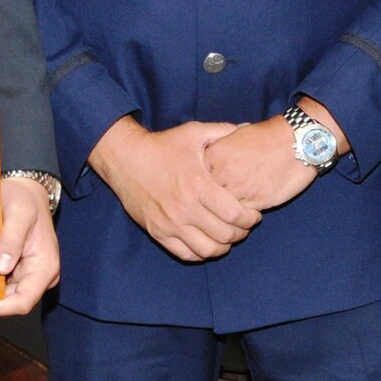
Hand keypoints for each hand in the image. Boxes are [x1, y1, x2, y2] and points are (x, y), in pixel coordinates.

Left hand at [0, 176, 59, 315]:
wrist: (26, 191)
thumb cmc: (24, 199)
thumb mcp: (19, 213)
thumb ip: (11, 239)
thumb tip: (2, 267)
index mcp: (45, 267)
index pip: (24, 301)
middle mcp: (39, 277)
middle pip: (11, 304)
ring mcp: (26, 276)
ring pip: (3, 299)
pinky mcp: (15, 272)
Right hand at [88, 117, 260, 261]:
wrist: (125, 158)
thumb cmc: (162, 145)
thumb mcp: (193, 132)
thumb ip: (223, 131)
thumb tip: (248, 126)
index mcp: (198, 184)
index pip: (234, 214)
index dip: (250, 219)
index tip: (254, 215)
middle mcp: (185, 207)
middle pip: (224, 235)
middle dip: (241, 233)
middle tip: (244, 227)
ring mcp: (170, 223)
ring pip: (206, 250)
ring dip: (223, 247)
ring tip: (228, 238)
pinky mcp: (157, 232)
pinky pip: (185, 254)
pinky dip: (201, 253)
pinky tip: (207, 243)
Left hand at [205, 117, 316, 211]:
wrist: (294, 141)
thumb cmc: (265, 138)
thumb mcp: (233, 137)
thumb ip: (215, 152)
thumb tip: (202, 166)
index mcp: (213, 156)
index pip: (193, 181)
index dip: (197, 190)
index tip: (200, 193)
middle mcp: (221, 173)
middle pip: (203, 200)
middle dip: (206, 207)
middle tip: (211, 211)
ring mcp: (237, 188)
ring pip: (221, 213)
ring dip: (224, 217)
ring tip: (228, 218)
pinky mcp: (255, 201)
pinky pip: (240, 218)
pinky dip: (241, 220)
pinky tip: (245, 216)